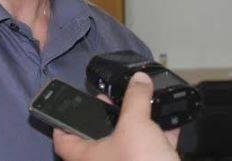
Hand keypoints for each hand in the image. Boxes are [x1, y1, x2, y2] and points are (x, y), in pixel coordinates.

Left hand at [53, 72, 180, 160]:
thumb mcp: (135, 124)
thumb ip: (135, 98)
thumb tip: (139, 78)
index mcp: (87, 156)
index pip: (62, 140)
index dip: (61, 123)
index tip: (67, 107)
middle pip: (96, 137)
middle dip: (105, 116)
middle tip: (110, 100)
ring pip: (125, 143)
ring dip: (134, 125)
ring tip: (140, 104)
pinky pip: (150, 149)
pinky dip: (159, 135)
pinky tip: (170, 120)